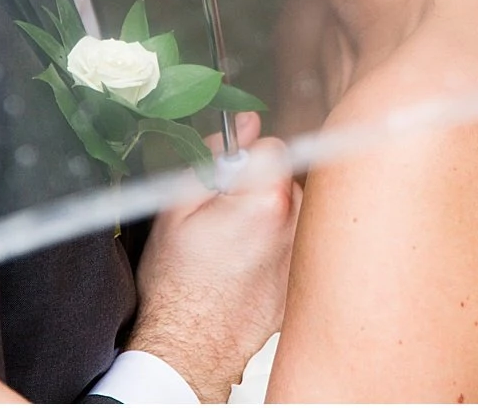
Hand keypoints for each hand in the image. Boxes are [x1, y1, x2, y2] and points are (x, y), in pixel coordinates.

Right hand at [128, 113, 299, 399]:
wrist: (186, 353)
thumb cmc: (176, 286)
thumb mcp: (176, 208)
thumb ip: (214, 156)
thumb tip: (245, 124)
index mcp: (268, 200)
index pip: (273, 148)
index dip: (243, 162)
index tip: (225, 184)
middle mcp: (296, 225)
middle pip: (284, 180)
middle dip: (257, 189)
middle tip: (224, 221)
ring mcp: (302, 256)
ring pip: (290, 214)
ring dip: (267, 220)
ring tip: (232, 251)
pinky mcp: (301, 282)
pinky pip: (292, 248)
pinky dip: (273, 251)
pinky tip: (245, 272)